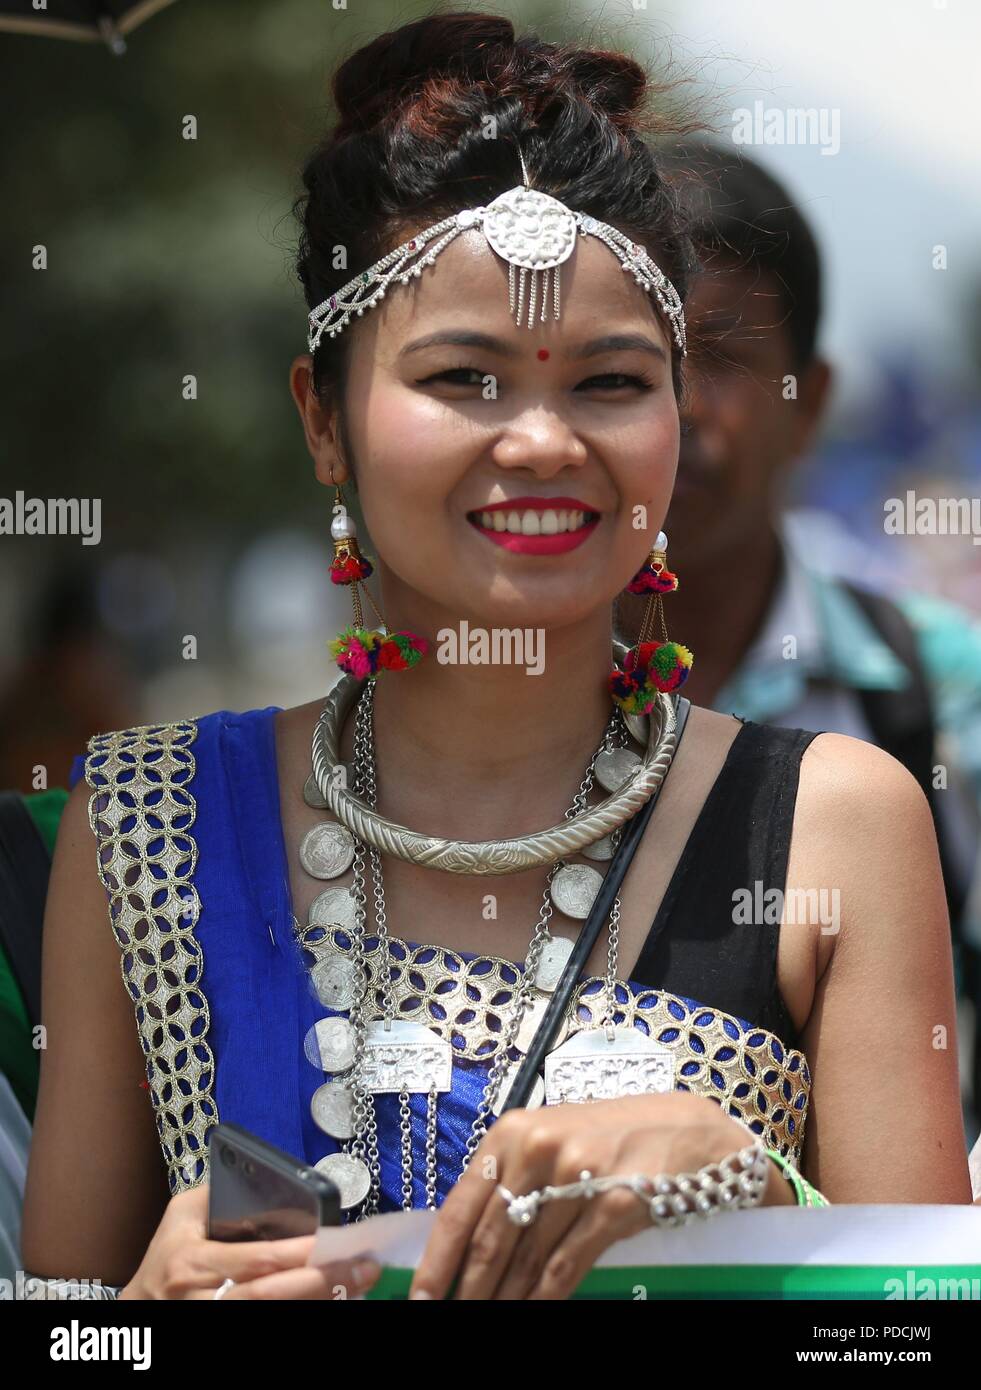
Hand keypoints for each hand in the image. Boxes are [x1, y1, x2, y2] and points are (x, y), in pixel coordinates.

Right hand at [120, 1185, 380, 1299]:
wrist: (140, 1309)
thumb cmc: (165, 1257)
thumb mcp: (180, 1216)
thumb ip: (217, 1192)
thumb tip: (263, 1177)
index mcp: (194, 1261)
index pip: (255, 1259)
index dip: (297, 1254)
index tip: (333, 1241)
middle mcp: (204, 1298)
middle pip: (269, 1295)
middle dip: (320, 1281)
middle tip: (363, 1267)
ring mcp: (213, 1319)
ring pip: (272, 1315)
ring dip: (318, 1300)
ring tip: (357, 1283)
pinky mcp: (225, 1330)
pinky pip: (268, 1323)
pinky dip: (303, 1311)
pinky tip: (331, 1299)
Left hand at [409, 1091, 776, 1300]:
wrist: (687, 1131)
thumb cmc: (611, 1139)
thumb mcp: (552, 1142)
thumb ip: (510, 1179)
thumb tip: (467, 1240)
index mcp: (513, 1133)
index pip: (460, 1207)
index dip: (437, 1260)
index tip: (420, 1297)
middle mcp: (539, 1149)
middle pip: (489, 1240)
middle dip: (467, 1290)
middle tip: (452, 1316)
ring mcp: (578, 1177)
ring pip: (526, 1259)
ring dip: (505, 1299)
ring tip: (489, 1319)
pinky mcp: (614, 1205)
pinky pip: (567, 1265)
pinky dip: (544, 1298)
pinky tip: (532, 1312)